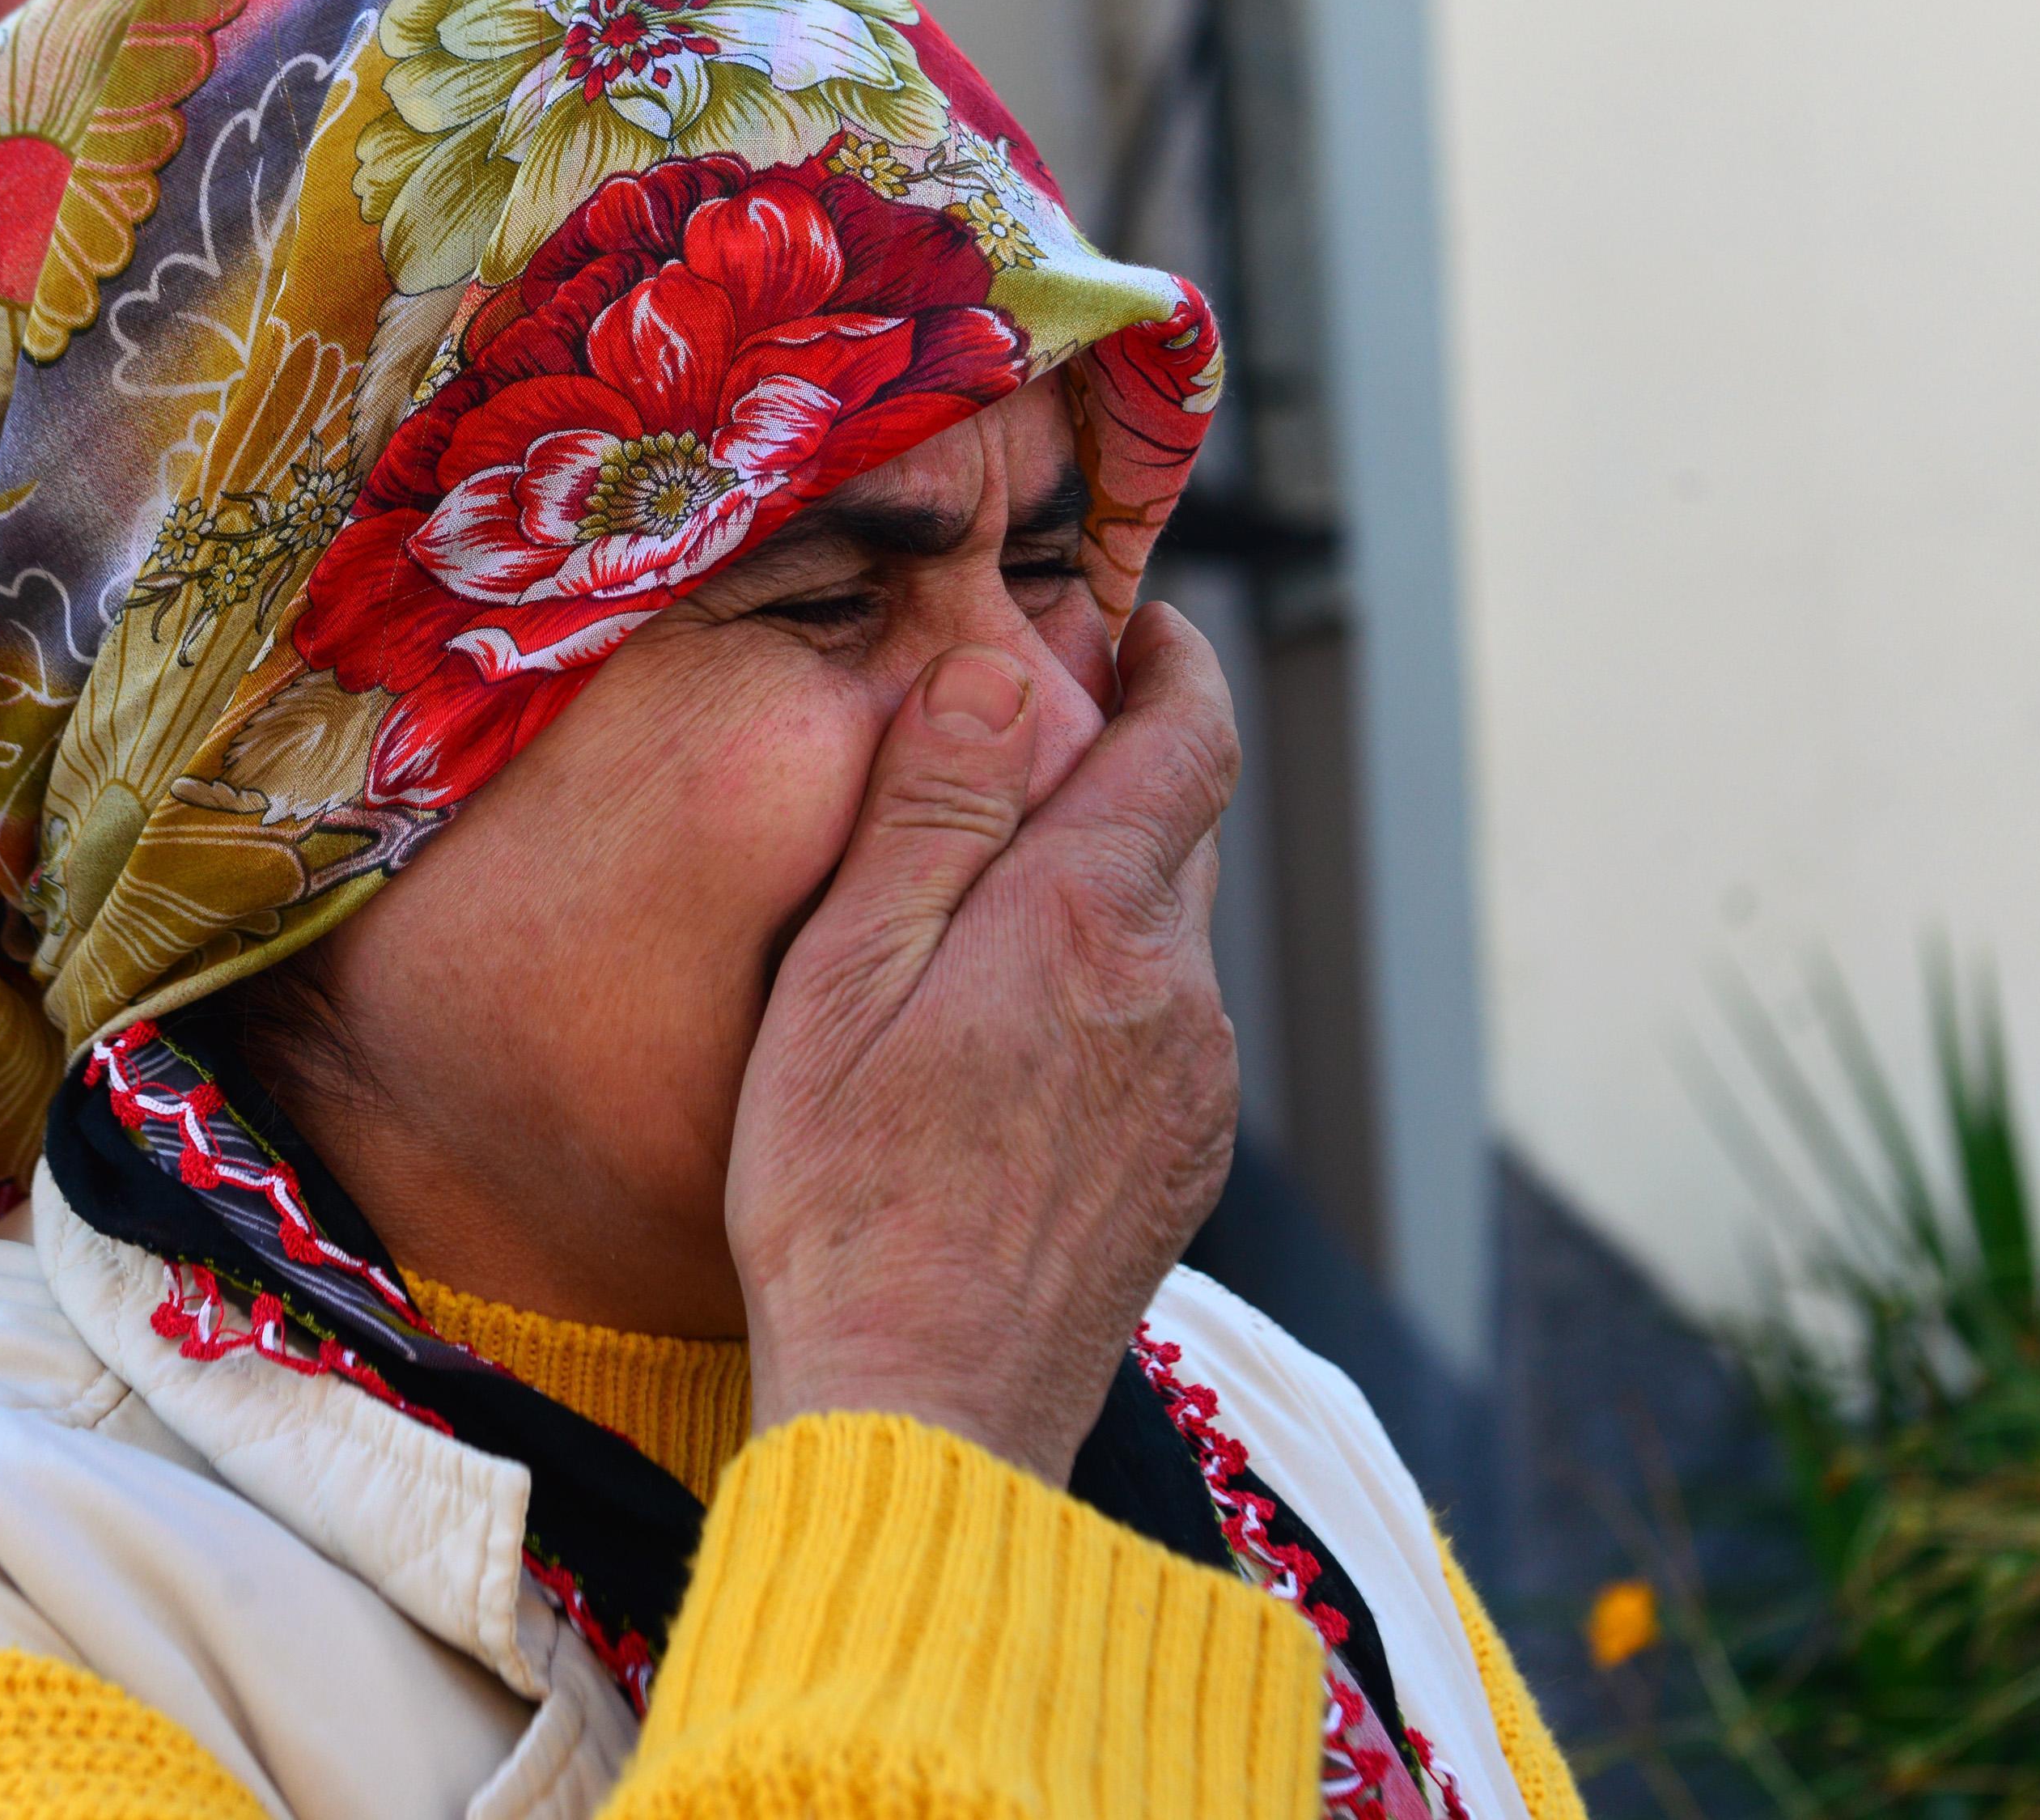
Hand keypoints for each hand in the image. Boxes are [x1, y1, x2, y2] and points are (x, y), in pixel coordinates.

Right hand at [726, 604, 1242, 1481]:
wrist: (924, 1414)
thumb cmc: (847, 1198)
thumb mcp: (847, 978)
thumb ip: (934, 815)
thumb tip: (1007, 672)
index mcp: (1090, 924)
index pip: (1189, 742)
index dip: (1175, 662)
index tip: (1140, 625)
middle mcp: (1175, 997)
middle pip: (1176, 836)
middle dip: (1116, 775)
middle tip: (1018, 753)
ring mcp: (1192, 1091)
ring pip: (1166, 940)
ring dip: (1099, 899)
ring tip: (983, 920)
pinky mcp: (1182, 1167)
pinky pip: (1161, 1035)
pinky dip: (1104, 998)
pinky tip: (1004, 1048)